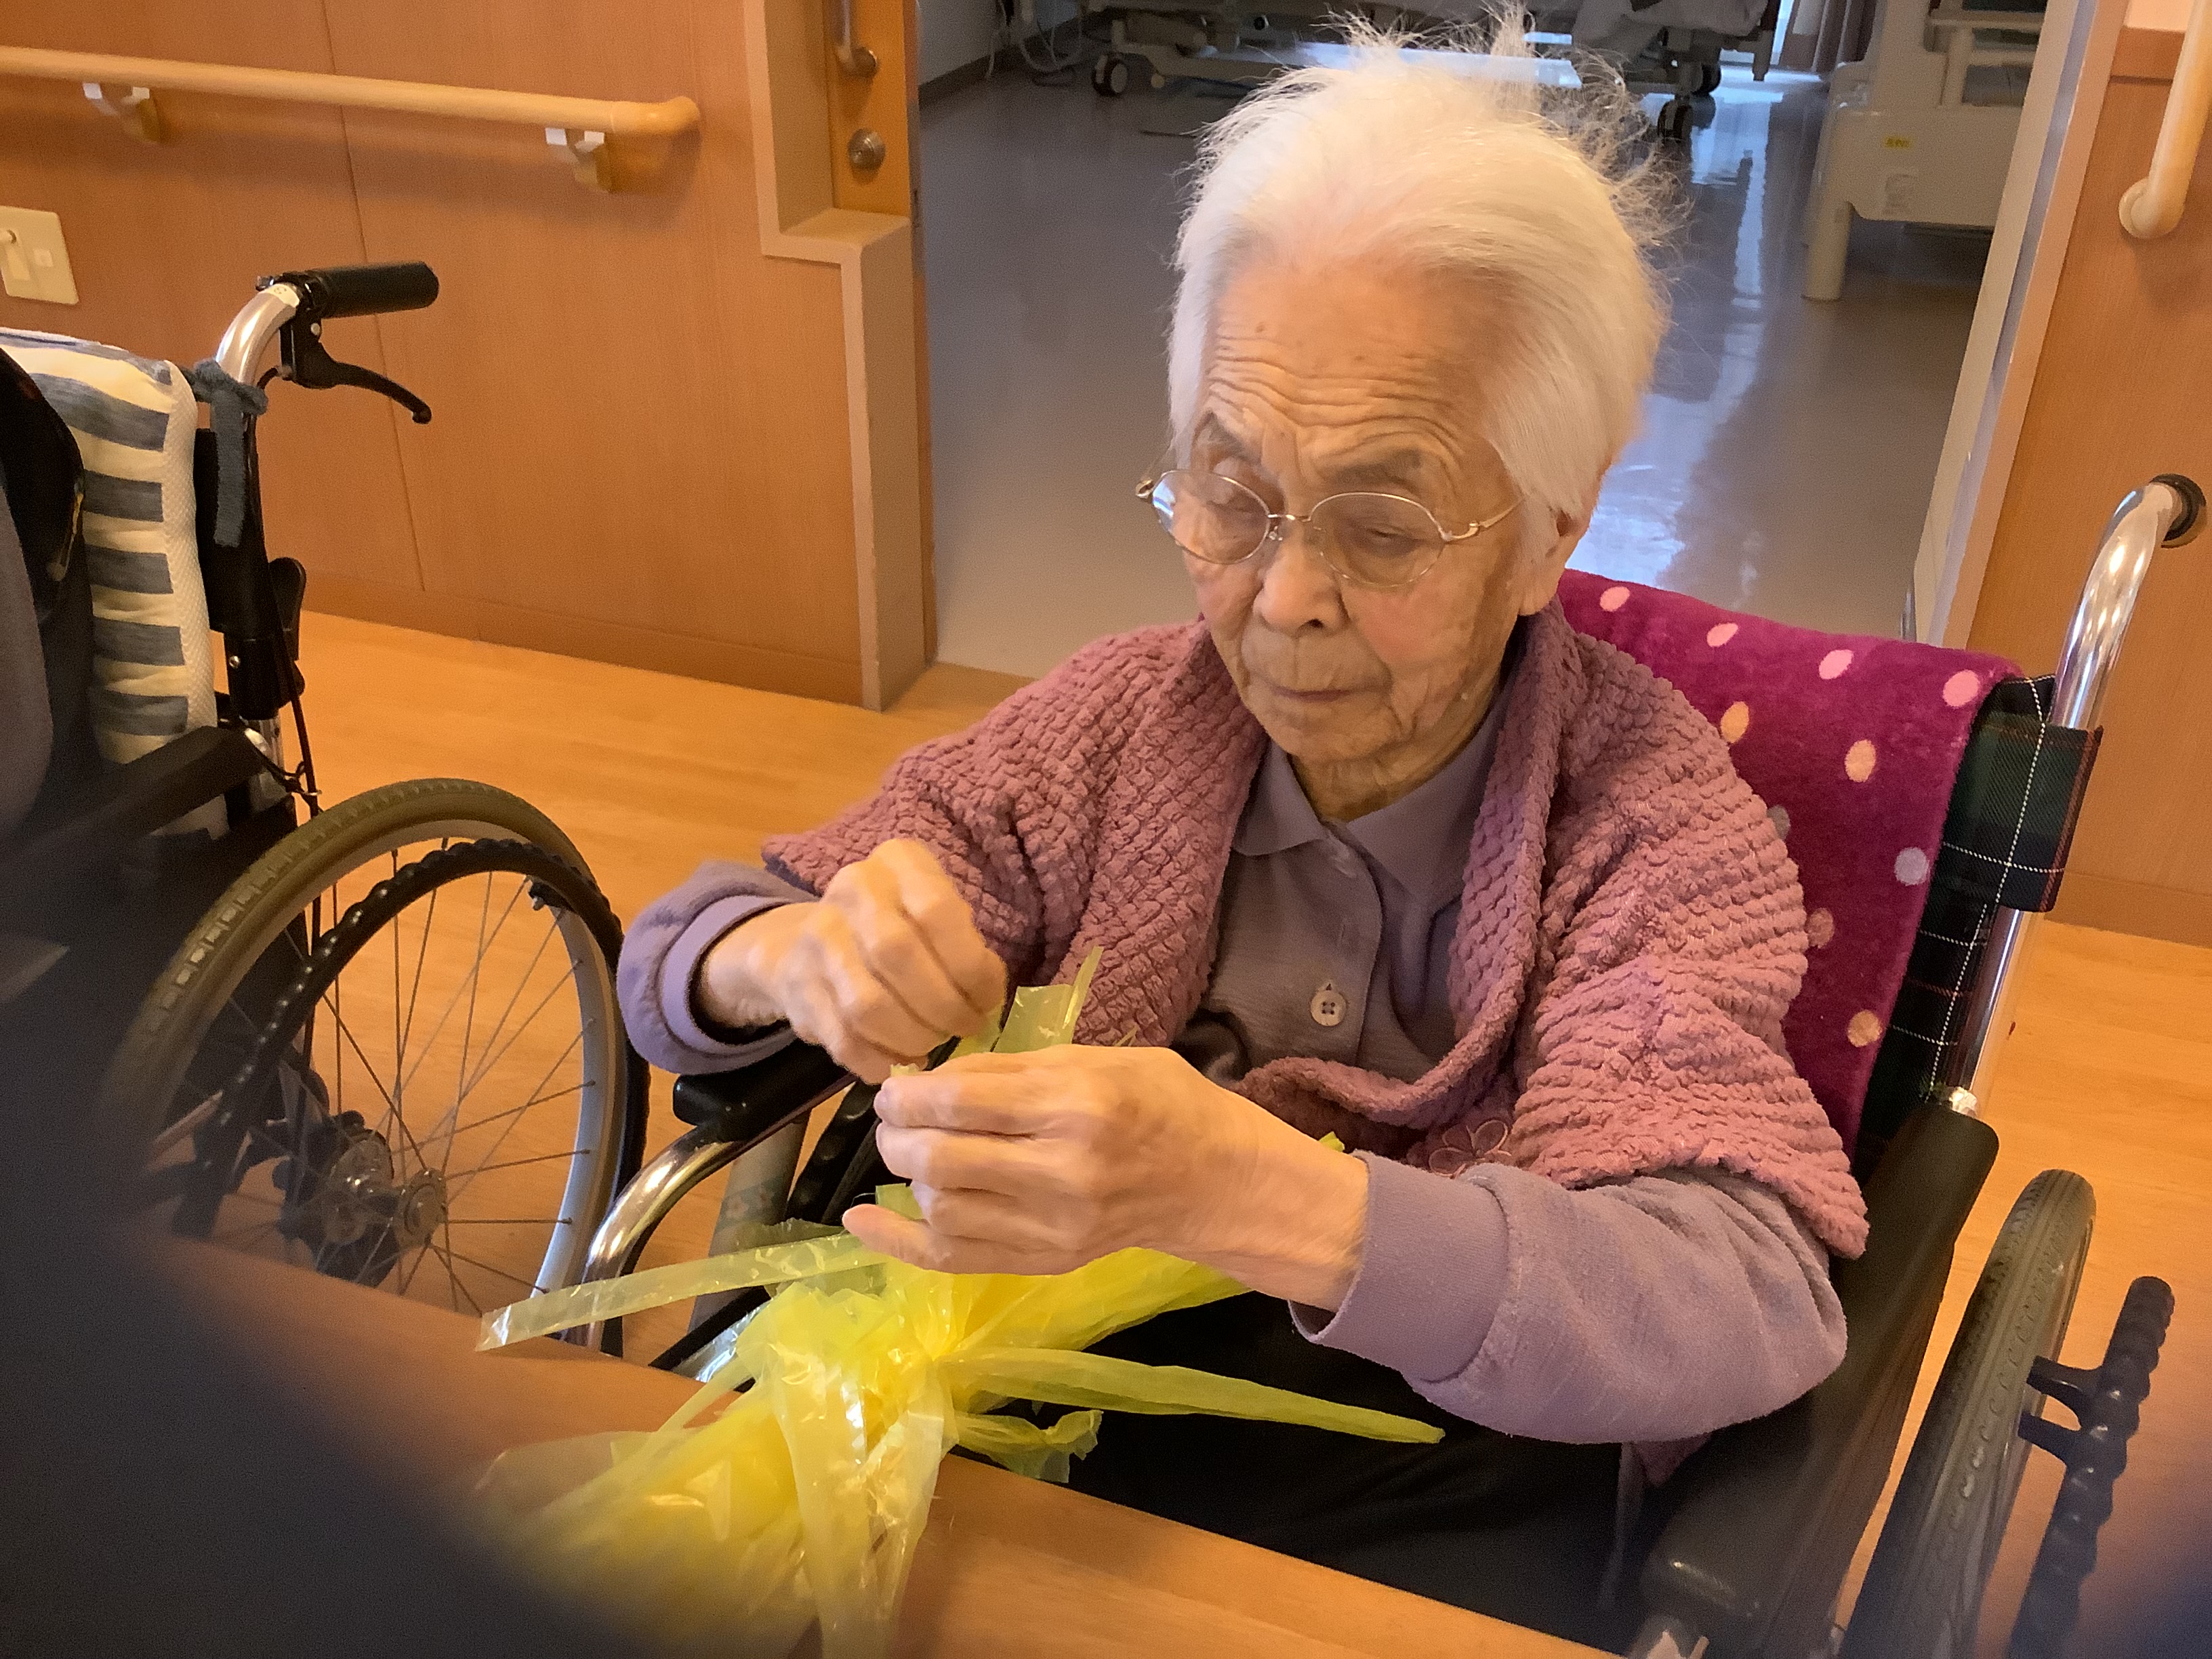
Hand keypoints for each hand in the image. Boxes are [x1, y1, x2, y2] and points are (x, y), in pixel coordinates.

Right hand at [696, 839, 1004, 1082]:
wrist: (809, 941)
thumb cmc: (899, 927)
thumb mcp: (936, 915)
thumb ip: (966, 945)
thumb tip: (987, 998)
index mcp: (897, 862)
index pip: (936, 911)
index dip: (970, 967)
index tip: (987, 1000)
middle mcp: (851, 889)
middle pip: (898, 955)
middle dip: (943, 1005)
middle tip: (964, 1027)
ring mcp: (816, 938)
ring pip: (867, 1005)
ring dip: (913, 1037)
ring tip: (934, 1042)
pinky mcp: (796, 989)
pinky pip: (843, 1039)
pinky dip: (881, 1060)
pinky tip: (904, 1061)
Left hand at [844, 1045, 1369, 1307]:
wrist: (1215, 1179)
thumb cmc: (1162, 1101)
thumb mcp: (1100, 1057)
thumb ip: (1017, 1069)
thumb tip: (934, 1078)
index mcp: (1078, 1106)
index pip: (962, 1102)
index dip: (910, 1094)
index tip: (893, 1086)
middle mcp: (1062, 1172)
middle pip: (941, 1157)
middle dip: (899, 1134)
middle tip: (893, 1117)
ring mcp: (1055, 1226)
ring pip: (942, 1207)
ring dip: (908, 1177)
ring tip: (908, 1153)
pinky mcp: (1048, 1261)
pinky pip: (956, 1258)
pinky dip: (899, 1243)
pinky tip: (862, 1221)